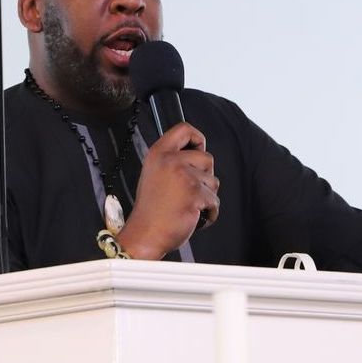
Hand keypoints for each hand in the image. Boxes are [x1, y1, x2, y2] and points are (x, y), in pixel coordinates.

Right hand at [117, 122, 219, 259]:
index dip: (197, 138)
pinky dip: (209, 212)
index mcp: (158, 153)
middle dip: (205, 175)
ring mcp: (183, 176)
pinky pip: (214, 201)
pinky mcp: (194, 193)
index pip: (184, 129)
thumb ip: (172, 159)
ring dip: (206, 195)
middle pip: (207, 157)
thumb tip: (197, 154)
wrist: (146, 233)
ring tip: (188, 203)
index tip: (198, 149)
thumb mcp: (154, 172)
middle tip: (190, 189)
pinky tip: (193, 214)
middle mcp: (170, 161)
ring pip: (213, 181)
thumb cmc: (152, 209)